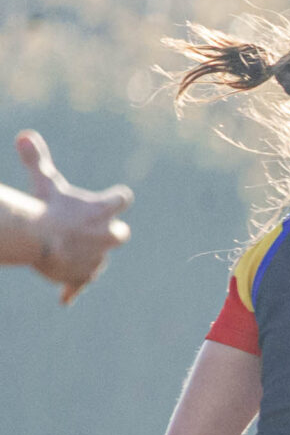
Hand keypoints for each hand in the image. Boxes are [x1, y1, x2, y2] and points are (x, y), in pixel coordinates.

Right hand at [19, 131, 132, 304]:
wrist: (41, 240)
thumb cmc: (45, 207)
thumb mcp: (43, 181)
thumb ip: (36, 159)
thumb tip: (24, 135)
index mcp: (103, 211)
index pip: (121, 199)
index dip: (115, 198)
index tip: (115, 198)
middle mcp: (107, 236)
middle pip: (120, 234)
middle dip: (111, 233)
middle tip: (96, 231)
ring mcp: (97, 259)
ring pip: (97, 259)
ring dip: (84, 254)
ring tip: (66, 250)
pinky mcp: (83, 276)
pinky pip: (78, 284)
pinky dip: (70, 289)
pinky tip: (65, 299)